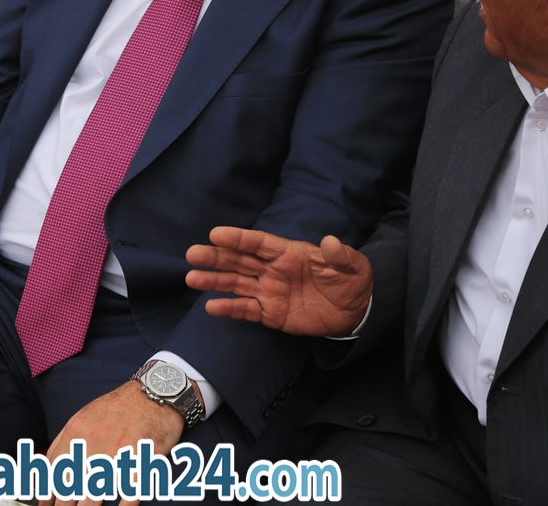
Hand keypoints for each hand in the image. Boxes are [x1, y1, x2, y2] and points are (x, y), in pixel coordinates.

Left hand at [42, 381, 184, 505]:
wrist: (154, 392)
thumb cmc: (117, 409)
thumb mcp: (82, 418)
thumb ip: (63, 442)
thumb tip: (46, 467)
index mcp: (75, 433)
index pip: (53, 472)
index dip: (48, 496)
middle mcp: (93, 443)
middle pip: (70, 488)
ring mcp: (117, 452)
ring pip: (94, 495)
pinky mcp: (141, 459)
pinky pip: (129, 493)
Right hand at [185, 227, 371, 336]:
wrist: (355, 311)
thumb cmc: (351, 281)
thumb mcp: (353, 265)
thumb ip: (340, 255)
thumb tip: (331, 241)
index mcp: (288, 253)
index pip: (259, 243)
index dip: (238, 238)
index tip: (215, 234)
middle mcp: (273, 270)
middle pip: (239, 261)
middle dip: (216, 257)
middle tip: (193, 254)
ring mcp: (269, 292)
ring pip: (236, 284)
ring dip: (214, 281)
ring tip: (192, 278)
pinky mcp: (270, 314)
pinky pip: (246, 310)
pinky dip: (229, 309)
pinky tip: (211, 307)